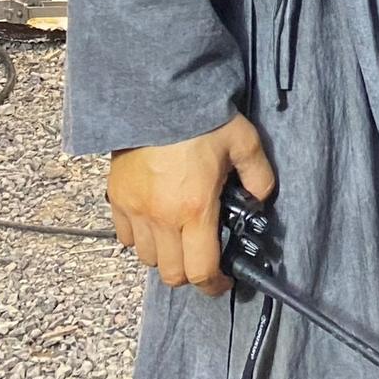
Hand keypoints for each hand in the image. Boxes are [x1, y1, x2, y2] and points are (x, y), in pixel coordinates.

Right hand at [108, 115, 274, 296]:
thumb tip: (261, 198)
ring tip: (180, 237)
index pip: (201, 270)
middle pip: (172, 273)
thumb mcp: (244, 142)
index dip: (215, 285)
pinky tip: (155, 222)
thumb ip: (259, 175)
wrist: (159, 93)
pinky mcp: (117, 196)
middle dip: (191, 273)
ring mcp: (135, 209)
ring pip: (147, 258)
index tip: (223, 282)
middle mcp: (161, 217)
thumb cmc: (202, 117)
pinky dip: (140, 238)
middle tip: (203, 257)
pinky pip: (125, 236)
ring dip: (165, 256)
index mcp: (195, 209)